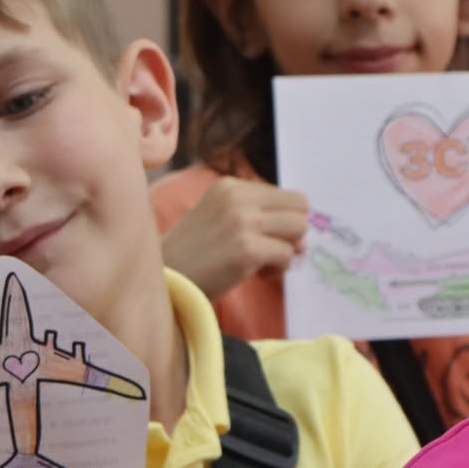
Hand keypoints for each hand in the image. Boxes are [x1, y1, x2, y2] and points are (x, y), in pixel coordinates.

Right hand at [160, 177, 309, 300]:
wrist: (164, 281)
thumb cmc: (193, 256)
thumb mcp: (220, 218)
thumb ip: (256, 215)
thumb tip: (304, 234)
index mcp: (229, 185)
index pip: (286, 196)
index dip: (283, 221)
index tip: (262, 239)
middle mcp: (236, 196)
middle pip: (300, 207)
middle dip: (292, 233)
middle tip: (270, 252)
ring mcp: (242, 221)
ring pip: (299, 229)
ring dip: (287, 252)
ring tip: (262, 265)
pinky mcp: (247, 249)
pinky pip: (287, 255)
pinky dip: (278, 270)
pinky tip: (256, 275)